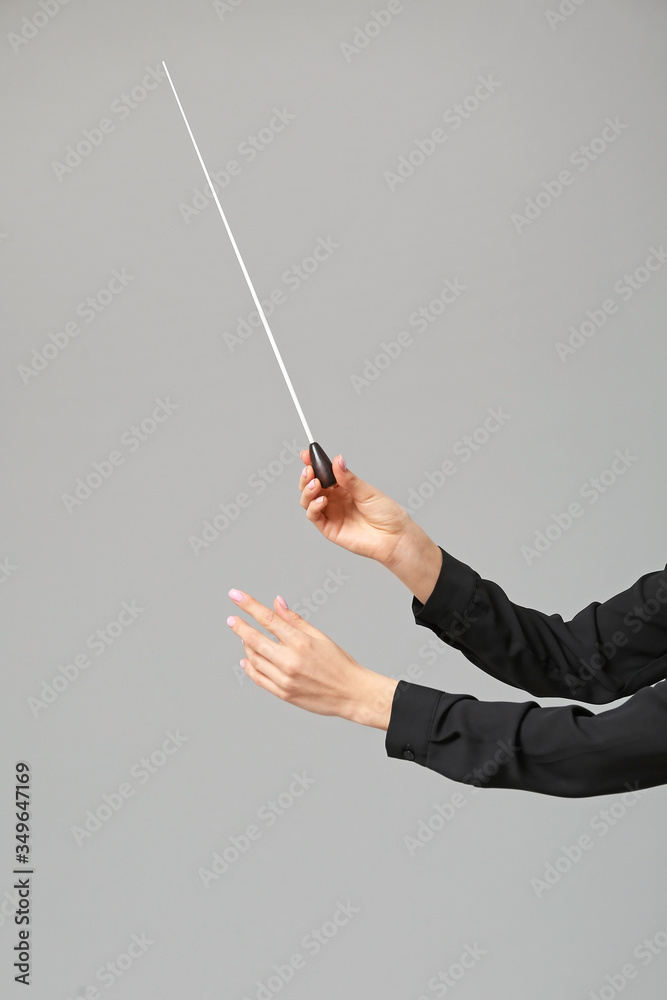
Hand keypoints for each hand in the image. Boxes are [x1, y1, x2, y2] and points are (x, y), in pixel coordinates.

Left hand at [227, 588, 388, 721]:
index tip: (235, 595)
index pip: (268, 618)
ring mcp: (285, 679)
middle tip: (231, 619)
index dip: (249, 605)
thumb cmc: (339, 662)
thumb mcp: (320, 636)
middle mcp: (289, 660)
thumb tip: (277, 603)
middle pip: (254, 639)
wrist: (352, 694)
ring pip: (254, 659)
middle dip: (240, 626)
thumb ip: (295, 620)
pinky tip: (246, 660)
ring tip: (244, 638)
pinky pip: (259, 678)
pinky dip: (249, 668)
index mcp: (300, 642)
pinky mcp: (283, 693)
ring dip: (246, 647)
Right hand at [299, 448, 412, 564]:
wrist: (394, 537)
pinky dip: (313, 507)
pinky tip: (322, 500)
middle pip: (311, 486)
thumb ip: (349, 478)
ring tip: (316, 484)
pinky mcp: (329, 528)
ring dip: (307, 490)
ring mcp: (331, 514)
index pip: (324, 473)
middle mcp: (334, 500)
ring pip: (308, 500)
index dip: (313, 463)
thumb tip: (337, 460)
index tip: (306, 454)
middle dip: (307, 476)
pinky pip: (314, 516)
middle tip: (309, 470)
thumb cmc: (386, 514)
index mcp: (343, 488)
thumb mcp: (367, 491)